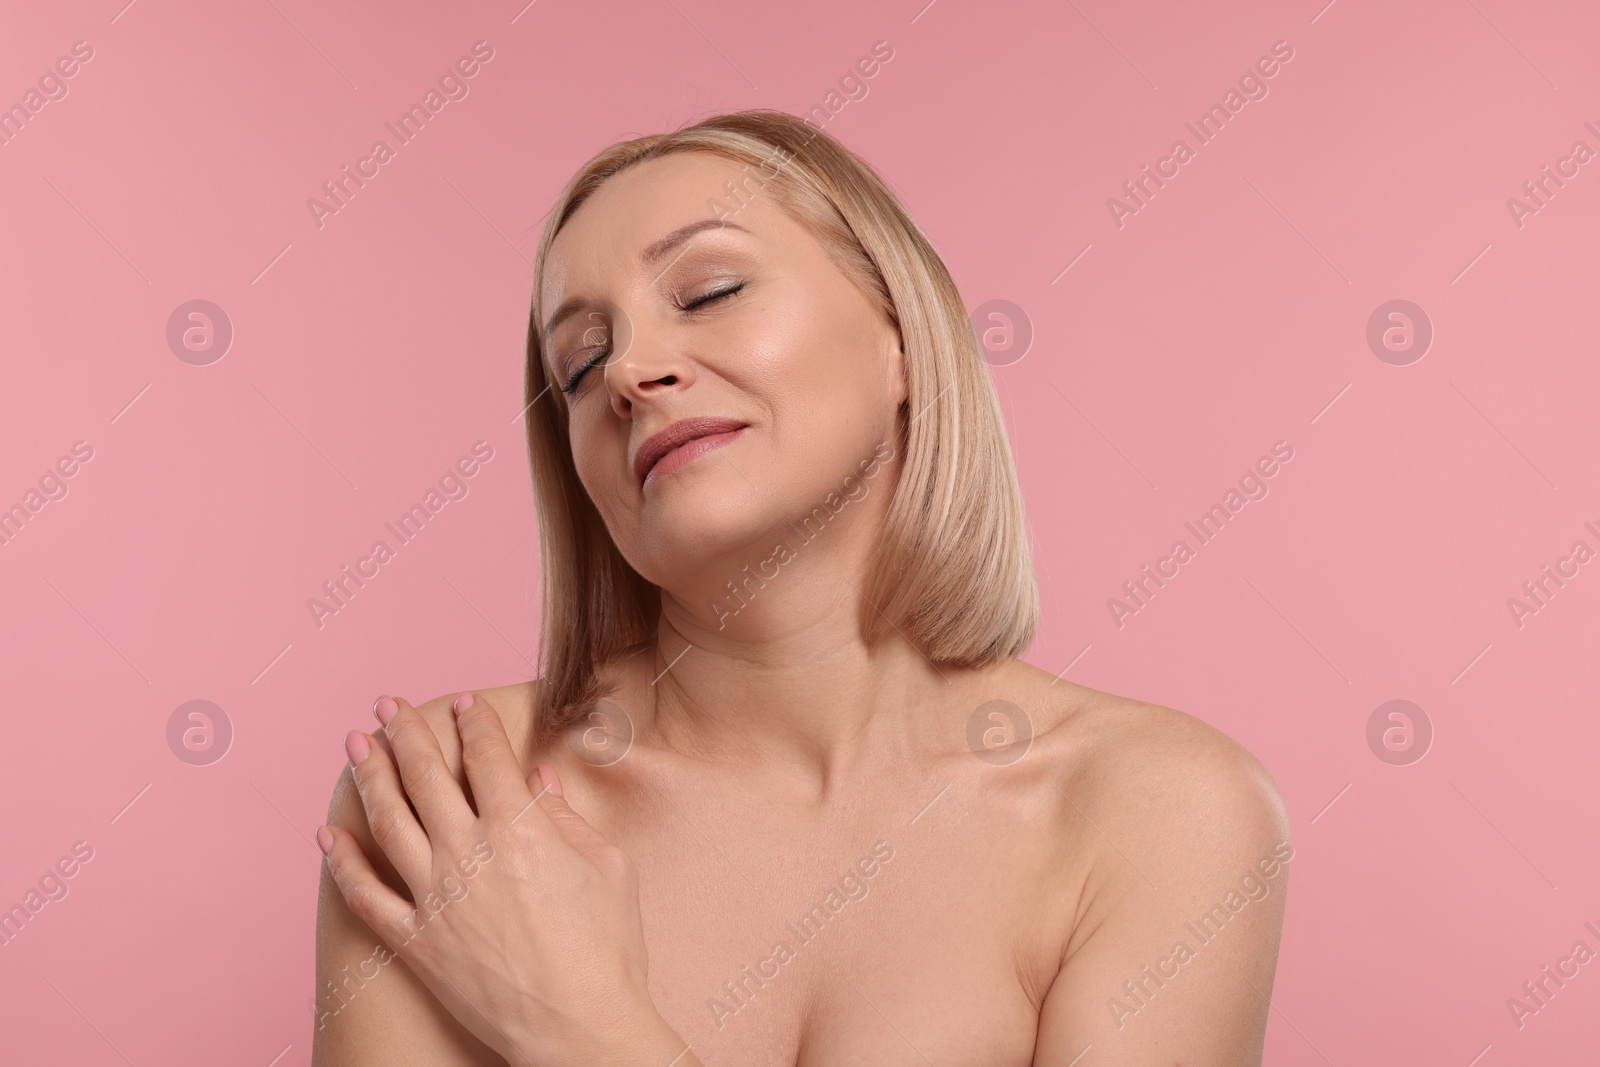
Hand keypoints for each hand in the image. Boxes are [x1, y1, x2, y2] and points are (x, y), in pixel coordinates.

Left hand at [318, 692, 682, 1065]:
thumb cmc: (608, 950)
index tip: (464, 702)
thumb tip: (539, 777)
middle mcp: (468, 854)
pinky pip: (366, 896)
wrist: (578, 1029)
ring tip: (356, 744)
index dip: (475, 723)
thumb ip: (565, 816)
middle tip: (388, 704)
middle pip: (426, 777)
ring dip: (369, 776)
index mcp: (519, 829)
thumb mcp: (607, 867)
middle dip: (406, 732)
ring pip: (389, 822)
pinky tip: (329, 835)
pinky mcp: (415, 942)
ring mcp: (434, 898)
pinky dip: (343, 863)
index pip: (487, 757)